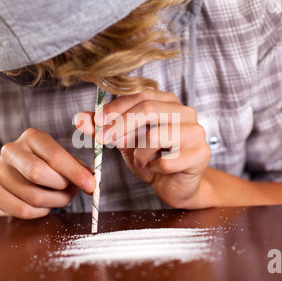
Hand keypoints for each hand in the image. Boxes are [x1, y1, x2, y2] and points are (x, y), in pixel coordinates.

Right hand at [0, 128, 95, 218]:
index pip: (54, 156)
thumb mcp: (63, 157)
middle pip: (38, 174)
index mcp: (32, 137)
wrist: (19, 172)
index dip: (75, 173)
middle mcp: (11, 151)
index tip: (91, 185)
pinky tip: (46, 204)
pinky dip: (41, 212)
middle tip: (73, 191)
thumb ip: (78, 166)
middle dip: (62, 187)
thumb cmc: (48, 163)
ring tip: (62, 197)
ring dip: (55, 202)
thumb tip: (92, 181)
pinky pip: (23, 211)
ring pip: (33, 196)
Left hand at [76, 90, 210, 208]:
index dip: (116, 107)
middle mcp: (185, 112)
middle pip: (148, 109)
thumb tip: (80, 118)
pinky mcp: (200, 154)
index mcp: (168, 102)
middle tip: (103, 140)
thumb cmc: (151, 159)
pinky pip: (168, 160)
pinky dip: (154, 168)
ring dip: (139, 153)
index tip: (97, 121)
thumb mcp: (124, 142)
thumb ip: (105, 129)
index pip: (140, 95)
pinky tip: (156, 170)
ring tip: (139, 161)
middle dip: (120, 125)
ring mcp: (196, 132)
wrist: (175, 185)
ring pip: (156, 136)